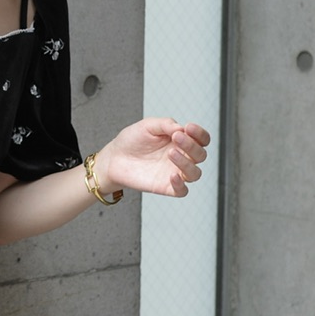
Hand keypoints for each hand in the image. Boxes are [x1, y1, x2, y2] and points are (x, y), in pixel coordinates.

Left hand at [94, 118, 209, 197]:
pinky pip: (182, 191)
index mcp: (180, 141)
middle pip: (200, 155)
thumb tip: (182, 129)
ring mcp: (174, 173)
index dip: (200, 134)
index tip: (188, 127)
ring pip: (195, 174)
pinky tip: (172, 175)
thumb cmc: (131, 141)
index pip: (202, 139)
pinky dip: (181, 185)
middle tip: (176, 137)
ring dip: (187, 163)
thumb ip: (165, 124)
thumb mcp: (147, 126)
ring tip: (170, 153)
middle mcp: (181, 157)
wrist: (113, 158)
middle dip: (192, 145)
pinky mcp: (165, 186)